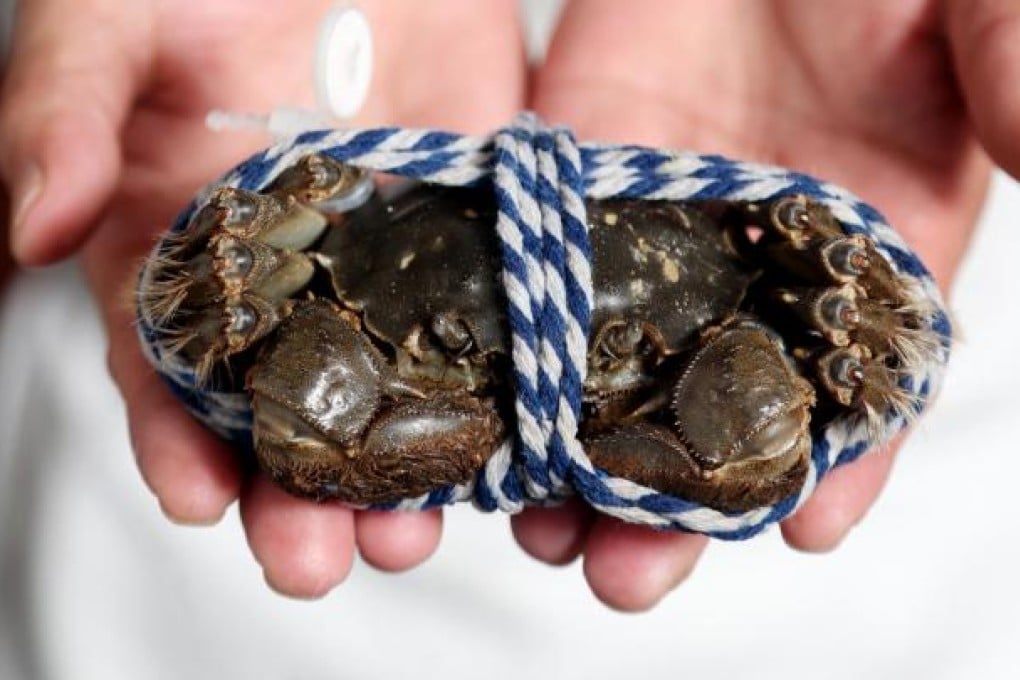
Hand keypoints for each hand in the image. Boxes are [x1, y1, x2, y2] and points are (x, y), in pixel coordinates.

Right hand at [0, 0, 525, 596]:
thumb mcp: (116, 19)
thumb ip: (62, 109)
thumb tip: (24, 222)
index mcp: (178, 244)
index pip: (166, 369)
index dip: (173, 439)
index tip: (195, 497)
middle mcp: (281, 277)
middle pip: (283, 412)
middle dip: (294, 494)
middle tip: (313, 557)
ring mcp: (381, 265)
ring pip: (389, 391)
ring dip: (397, 470)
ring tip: (411, 528)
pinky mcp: (465, 236)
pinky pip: (481, 324)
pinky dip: (492, 389)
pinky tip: (503, 441)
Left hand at [513, 0, 1019, 610]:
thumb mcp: (980, 4)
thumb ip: (1018, 73)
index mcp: (874, 231)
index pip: (860, 375)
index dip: (843, 457)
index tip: (811, 528)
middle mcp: (757, 252)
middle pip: (714, 400)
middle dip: (674, 495)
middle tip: (633, 573)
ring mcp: (654, 221)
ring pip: (610, 360)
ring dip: (571, 451)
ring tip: (542, 527)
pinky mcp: (568, 172)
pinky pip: (532, 269)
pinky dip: (509, 342)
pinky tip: (481, 409)